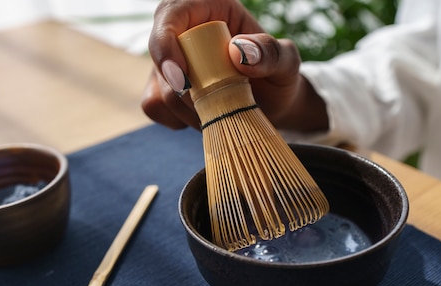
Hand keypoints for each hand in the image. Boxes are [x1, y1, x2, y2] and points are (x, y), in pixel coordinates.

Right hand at [141, 0, 326, 131]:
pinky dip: (179, 120)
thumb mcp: (286, 62)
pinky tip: (205, 117)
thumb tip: (238, 52)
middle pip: (159, 57)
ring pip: (158, 88)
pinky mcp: (163, 89)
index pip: (171, 14)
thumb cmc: (278, 76)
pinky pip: (154, 106)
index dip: (166, 44)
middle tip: (218, 104)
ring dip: (189, 110)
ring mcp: (170, 61)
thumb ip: (271, 53)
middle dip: (185, 90)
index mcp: (208, 8)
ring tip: (223, 110)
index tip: (183, 81)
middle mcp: (182, 32)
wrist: (272, 103)